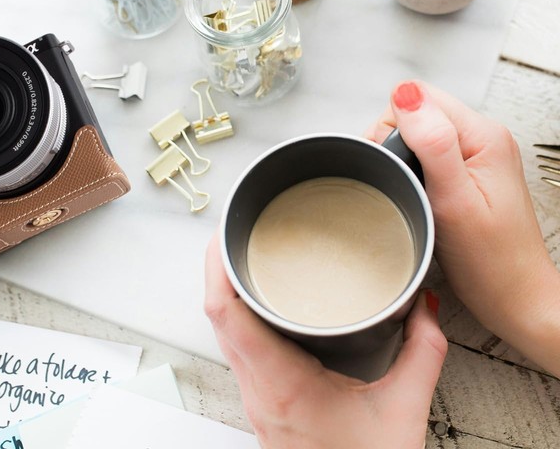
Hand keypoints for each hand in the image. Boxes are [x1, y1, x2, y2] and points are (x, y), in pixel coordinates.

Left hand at [204, 236, 446, 448]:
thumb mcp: (403, 410)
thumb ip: (422, 351)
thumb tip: (425, 304)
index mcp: (281, 383)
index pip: (225, 313)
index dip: (216, 266)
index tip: (225, 234)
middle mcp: (257, 388)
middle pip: (215, 315)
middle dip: (218, 265)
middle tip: (235, 229)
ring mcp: (254, 397)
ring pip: (221, 331)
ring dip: (224, 289)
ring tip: (242, 253)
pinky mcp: (260, 401)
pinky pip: (234, 346)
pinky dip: (237, 313)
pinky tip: (255, 298)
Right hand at [367, 81, 559, 373]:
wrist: (516, 299)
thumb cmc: (492, 262)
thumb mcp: (454, 201)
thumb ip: (432, 143)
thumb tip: (406, 96)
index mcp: (483, 136)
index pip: (417, 97)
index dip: (392, 128)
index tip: (396, 166)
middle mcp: (483, 137)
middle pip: (416, 112)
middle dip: (395, 145)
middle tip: (406, 184)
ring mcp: (477, 154)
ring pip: (417, 132)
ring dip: (404, 159)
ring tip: (415, 192)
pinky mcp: (469, 170)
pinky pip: (426, 152)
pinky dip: (413, 170)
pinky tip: (420, 195)